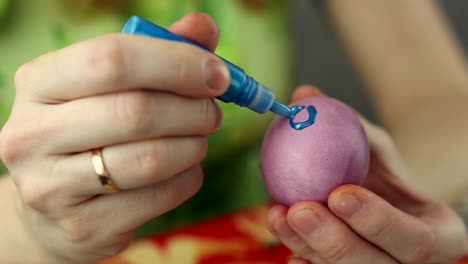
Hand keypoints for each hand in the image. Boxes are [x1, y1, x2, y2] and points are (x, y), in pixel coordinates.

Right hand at [0, 13, 227, 262]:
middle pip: (136, 112)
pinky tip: (185, 169)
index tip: (218, 75)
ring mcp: (51, 186)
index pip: (113, 59)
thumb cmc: (93, 130)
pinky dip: (187, 179)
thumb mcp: (110, 84)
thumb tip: (203, 27)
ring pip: (150, 159)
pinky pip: (158, 198)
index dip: (177, 63)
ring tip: (200, 140)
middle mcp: (32, 133)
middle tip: (213, 112)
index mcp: (39, 82)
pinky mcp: (82, 226)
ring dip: (194, 146)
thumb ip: (157, 50)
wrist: (56, 204)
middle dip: (193, 110)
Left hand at [266, 86, 467, 263]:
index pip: (416, 240)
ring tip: (278, 215)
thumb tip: (304, 95)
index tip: (340, 193)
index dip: (377, 222)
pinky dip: (303, 260)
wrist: (381, 202)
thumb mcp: (375, 145)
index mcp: (439, 237)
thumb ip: (347, 125)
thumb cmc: (383, 173)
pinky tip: (284, 239)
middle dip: (335, 240)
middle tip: (300, 209)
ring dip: (307, 245)